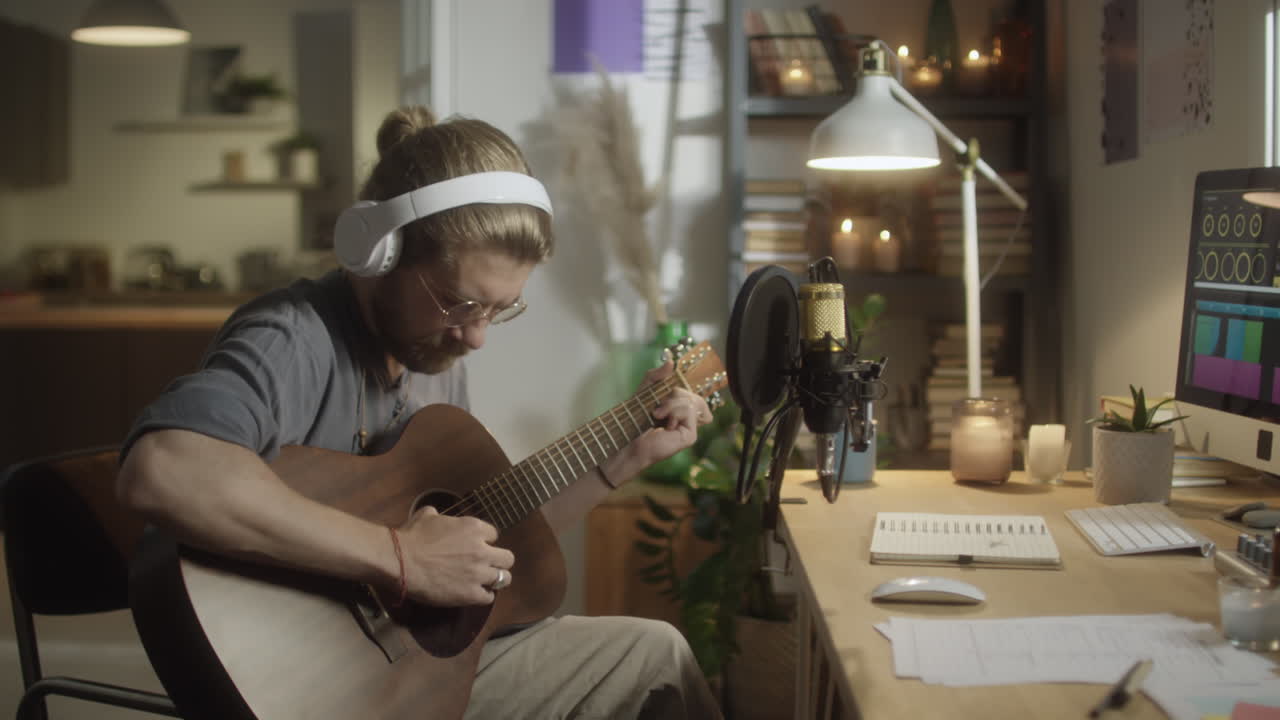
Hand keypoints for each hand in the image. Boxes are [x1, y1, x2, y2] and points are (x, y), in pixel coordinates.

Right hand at [396, 506, 513, 606]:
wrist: (402, 561)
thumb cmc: (412, 536)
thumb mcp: (427, 516)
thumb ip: (438, 515)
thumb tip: (435, 514)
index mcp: (474, 528)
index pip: (494, 535)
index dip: (486, 541)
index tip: (476, 546)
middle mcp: (482, 550)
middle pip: (508, 558)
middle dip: (499, 561)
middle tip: (487, 566)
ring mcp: (478, 573)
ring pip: (504, 579)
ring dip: (496, 580)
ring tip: (486, 582)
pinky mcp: (471, 593)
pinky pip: (489, 597)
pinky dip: (484, 595)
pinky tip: (475, 594)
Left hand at [630, 360, 713, 468]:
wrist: (627, 437)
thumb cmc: (635, 417)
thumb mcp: (646, 390)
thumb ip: (657, 375)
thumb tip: (671, 362)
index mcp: (681, 410)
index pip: (695, 395)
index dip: (686, 389)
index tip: (671, 392)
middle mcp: (688, 420)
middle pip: (693, 395)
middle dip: (674, 394)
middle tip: (657, 408)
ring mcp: (690, 428)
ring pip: (691, 400)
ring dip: (670, 404)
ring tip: (656, 415)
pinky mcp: (690, 436)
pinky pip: (689, 410)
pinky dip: (673, 411)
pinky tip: (664, 423)